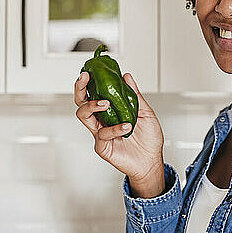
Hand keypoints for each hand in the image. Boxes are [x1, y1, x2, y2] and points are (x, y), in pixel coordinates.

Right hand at [74, 71, 164, 196]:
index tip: (89, 71)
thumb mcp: (145, 112)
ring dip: (93, 105)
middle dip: (80, 88)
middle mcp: (102, 121)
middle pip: (81, 102)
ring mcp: (100, 133)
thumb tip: (127, 77)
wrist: (151, 161)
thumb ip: (134, 95)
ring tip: (106, 102)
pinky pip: (102, 134)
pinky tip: (126, 126)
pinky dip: (115, 128)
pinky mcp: (102, 146)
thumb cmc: (148, 139)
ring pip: (84, 116)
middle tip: (85, 78)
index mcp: (110, 111)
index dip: (88, 82)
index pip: (93, 94)